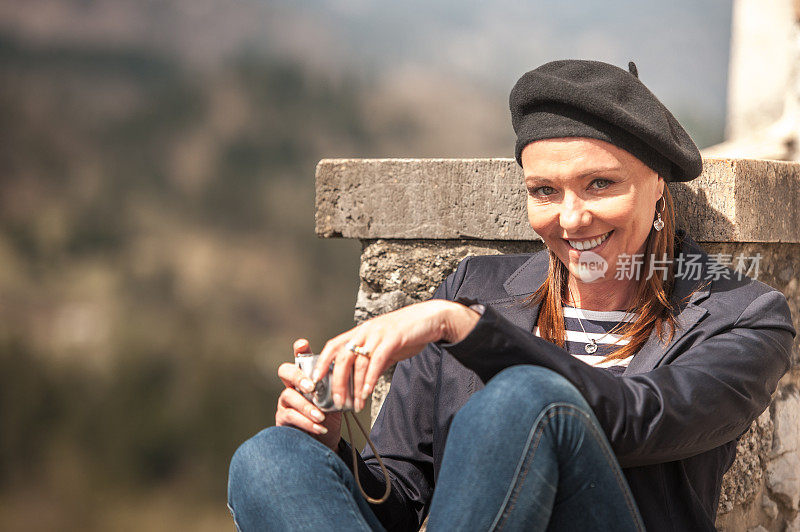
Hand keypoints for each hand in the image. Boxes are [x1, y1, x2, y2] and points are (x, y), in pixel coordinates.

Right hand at [275, 338, 341, 450]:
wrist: (326, 439)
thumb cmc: (330, 415)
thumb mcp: (337, 398)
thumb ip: (339, 386)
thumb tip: (351, 375)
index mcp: (307, 376)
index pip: (300, 358)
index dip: (299, 350)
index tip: (302, 344)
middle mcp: (292, 385)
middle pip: (285, 371)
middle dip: (298, 377)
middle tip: (311, 387)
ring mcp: (285, 401)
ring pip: (288, 396)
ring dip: (306, 406)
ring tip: (321, 416)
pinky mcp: (282, 418)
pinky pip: (290, 416)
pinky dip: (307, 422)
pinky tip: (320, 427)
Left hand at [312, 300, 480, 412]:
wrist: (431, 318)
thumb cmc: (408, 332)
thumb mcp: (385, 346)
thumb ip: (373, 361)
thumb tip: (364, 380)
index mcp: (360, 332)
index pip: (333, 346)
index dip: (322, 362)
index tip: (315, 380)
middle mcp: (365, 331)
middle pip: (343, 358)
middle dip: (338, 382)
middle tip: (338, 401)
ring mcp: (378, 334)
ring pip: (359, 362)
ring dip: (356, 386)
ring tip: (356, 403)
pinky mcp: (392, 339)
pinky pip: (377, 361)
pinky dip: (370, 378)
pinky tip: (368, 392)